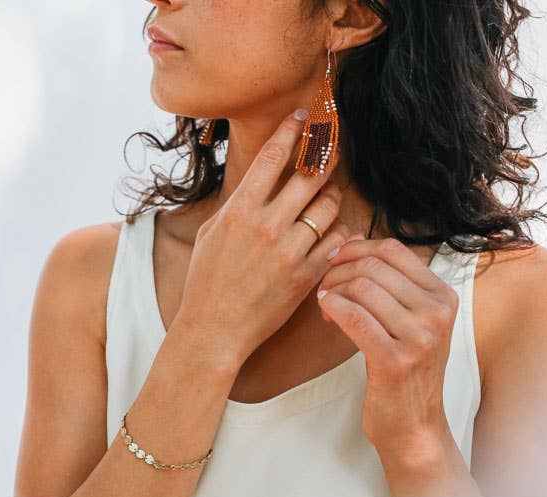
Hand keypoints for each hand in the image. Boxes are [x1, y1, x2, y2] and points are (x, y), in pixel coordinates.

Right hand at [172, 109, 353, 366]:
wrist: (214, 330)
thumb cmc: (206, 281)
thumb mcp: (210, 234)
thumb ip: (236, 204)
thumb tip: (257, 177)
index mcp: (238, 211)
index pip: (272, 157)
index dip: (292, 130)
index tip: (304, 116)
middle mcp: (266, 226)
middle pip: (309, 175)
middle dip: (324, 156)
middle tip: (332, 147)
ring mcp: (289, 251)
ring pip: (328, 207)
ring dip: (332, 196)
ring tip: (329, 195)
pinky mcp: (306, 275)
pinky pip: (337, 241)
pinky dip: (340, 232)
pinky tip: (334, 230)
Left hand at [315, 236, 457, 454]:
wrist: (413, 426)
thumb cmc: (403, 371)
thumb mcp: (407, 320)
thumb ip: (387, 281)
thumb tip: (352, 238)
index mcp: (443, 296)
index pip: (393, 249)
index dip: (355, 248)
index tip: (334, 262)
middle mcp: (438, 312)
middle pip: (373, 266)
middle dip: (338, 272)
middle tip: (323, 289)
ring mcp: (420, 337)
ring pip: (361, 288)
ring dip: (332, 292)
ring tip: (325, 307)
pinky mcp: (395, 360)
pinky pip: (354, 317)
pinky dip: (332, 308)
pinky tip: (325, 315)